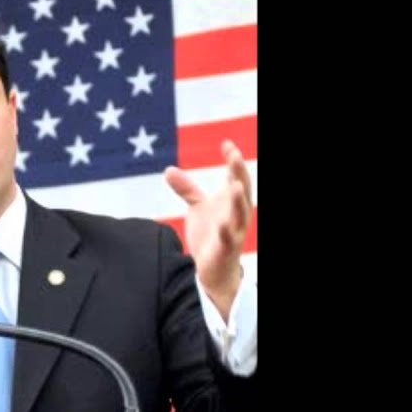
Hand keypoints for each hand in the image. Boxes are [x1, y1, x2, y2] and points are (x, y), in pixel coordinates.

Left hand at [163, 139, 252, 319]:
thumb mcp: (198, 208)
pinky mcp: (227, 249)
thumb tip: (168, 169)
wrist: (213, 268)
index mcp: (232, 201)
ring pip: (241, 213)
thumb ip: (187, 189)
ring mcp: (234, 231)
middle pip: (243, 190)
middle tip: (235, 156)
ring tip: (235, 185)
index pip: (236, 176)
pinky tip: (221, 223)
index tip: (226, 143)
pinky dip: (226, 231)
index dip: (233, 160)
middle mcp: (237, 214)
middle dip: (240, 172)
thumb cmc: (210, 235)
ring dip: (239, 200)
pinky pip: (228, 239)